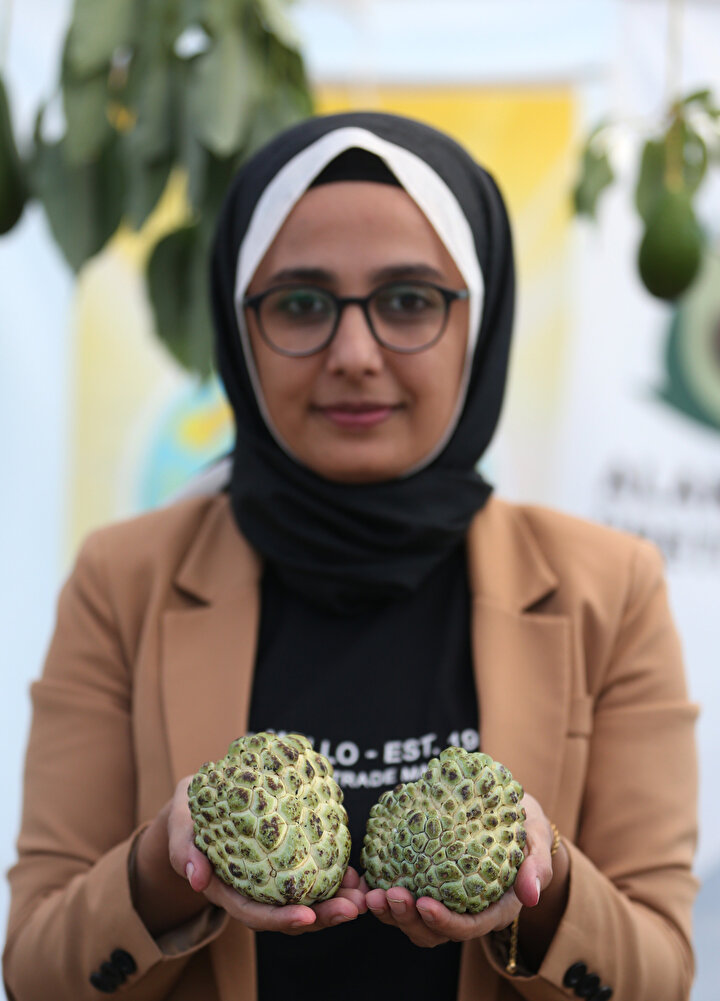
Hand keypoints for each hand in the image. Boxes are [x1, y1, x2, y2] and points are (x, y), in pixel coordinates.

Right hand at [165, 775, 366, 934]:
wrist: (195, 809)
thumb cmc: (187, 818)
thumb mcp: (179, 829)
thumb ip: (185, 851)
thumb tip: (197, 879)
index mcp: (226, 890)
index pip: (256, 913)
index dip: (281, 917)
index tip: (308, 915)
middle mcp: (252, 892)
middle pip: (289, 914)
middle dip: (323, 916)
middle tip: (355, 907)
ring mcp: (269, 881)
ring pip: (306, 901)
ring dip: (337, 902)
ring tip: (364, 894)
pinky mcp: (283, 865)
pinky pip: (310, 879)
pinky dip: (334, 880)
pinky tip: (355, 875)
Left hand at [364, 792, 558, 947]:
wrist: (513, 816)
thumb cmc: (526, 828)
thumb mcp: (538, 839)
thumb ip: (537, 865)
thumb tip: (531, 895)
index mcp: (495, 908)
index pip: (468, 927)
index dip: (445, 922)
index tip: (423, 904)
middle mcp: (467, 911)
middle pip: (434, 931)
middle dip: (408, 920)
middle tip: (388, 894)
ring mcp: (445, 900)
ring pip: (414, 921)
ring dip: (390, 913)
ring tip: (371, 893)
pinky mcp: (427, 884)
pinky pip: (404, 897)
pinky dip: (383, 894)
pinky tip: (366, 880)